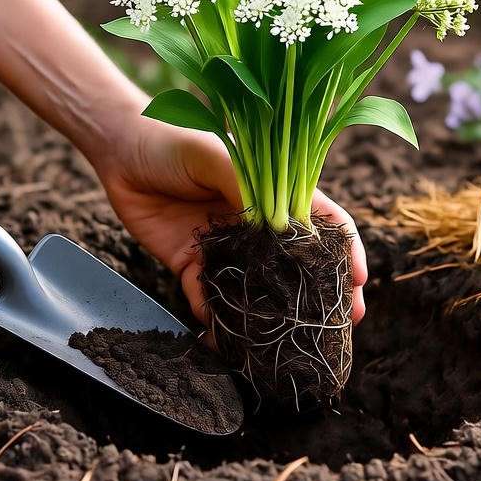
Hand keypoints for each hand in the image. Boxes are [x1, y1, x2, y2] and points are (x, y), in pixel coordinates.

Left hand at [92, 116, 367, 328]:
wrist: (120, 149)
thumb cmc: (175, 139)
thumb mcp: (218, 154)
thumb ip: (248, 186)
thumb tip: (280, 224)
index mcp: (272, 190)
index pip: (320, 221)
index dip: (344, 248)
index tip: (360, 277)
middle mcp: (254, 222)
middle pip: (296, 262)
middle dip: (322, 292)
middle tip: (345, 322)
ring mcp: (225, 246)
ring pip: (257, 288)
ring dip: (275, 314)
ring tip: (293, 341)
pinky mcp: (191, 264)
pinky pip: (209, 298)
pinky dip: (218, 318)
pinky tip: (230, 339)